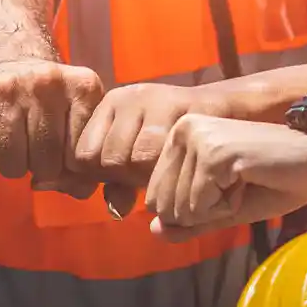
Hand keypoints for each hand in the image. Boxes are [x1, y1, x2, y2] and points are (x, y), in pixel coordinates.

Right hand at [0, 58, 104, 195]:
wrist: (9, 58)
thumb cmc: (51, 101)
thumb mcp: (80, 118)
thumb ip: (88, 163)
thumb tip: (77, 191)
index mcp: (82, 88)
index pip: (80, 157)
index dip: (70, 168)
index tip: (64, 157)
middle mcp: (46, 82)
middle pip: (45, 163)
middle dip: (41, 169)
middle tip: (37, 152)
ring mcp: (7, 88)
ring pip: (11, 164)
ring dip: (13, 166)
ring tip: (16, 145)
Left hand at [72, 83, 249, 213]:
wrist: (224, 114)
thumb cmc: (172, 142)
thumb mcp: (138, 161)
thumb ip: (119, 184)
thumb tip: (116, 209)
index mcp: (110, 104)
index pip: (83, 154)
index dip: (99, 176)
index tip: (121, 180)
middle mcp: (131, 97)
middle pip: (110, 158)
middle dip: (128, 178)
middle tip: (149, 178)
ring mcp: (161, 99)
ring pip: (140, 157)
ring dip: (154, 177)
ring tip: (167, 174)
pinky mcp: (191, 108)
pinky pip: (173, 154)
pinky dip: (176, 174)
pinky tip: (186, 172)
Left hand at [146, 115, 306, 242]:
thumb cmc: (275, 181)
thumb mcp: (225, 208)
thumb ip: (189, 220)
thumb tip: (155, 231)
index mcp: (179, 136)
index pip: (156, 199)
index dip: (196, 210)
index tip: (229, 187)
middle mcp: (182, 130)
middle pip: (164, 206)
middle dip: (204, 212)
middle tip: (239, 186)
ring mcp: (196, 138)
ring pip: (182, 209)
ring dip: (219, 209)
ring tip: (245, 180)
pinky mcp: (213, 153)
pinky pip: (201, 207)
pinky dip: (228, 207)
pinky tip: (249, 180)